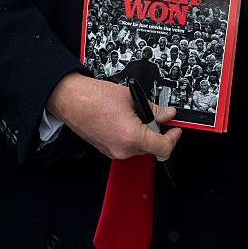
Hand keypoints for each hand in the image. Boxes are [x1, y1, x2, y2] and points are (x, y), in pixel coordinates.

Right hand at [46, 73, 180, 159]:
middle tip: (155, 115)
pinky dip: (131, 136)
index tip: (175, 129)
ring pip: (140, 148)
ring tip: (134, 115)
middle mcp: (123, 149)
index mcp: (131, 136)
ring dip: (143, 134)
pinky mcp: (107, 151)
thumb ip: (154, 109)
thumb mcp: (131, 97)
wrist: (72, 100)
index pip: (163, 147)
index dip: (173, 137)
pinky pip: (127, 147)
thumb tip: (167, 114)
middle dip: (157, 132)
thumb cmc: (94, 97)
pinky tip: (124, 121)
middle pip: (152, 148)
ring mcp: (114, 152)